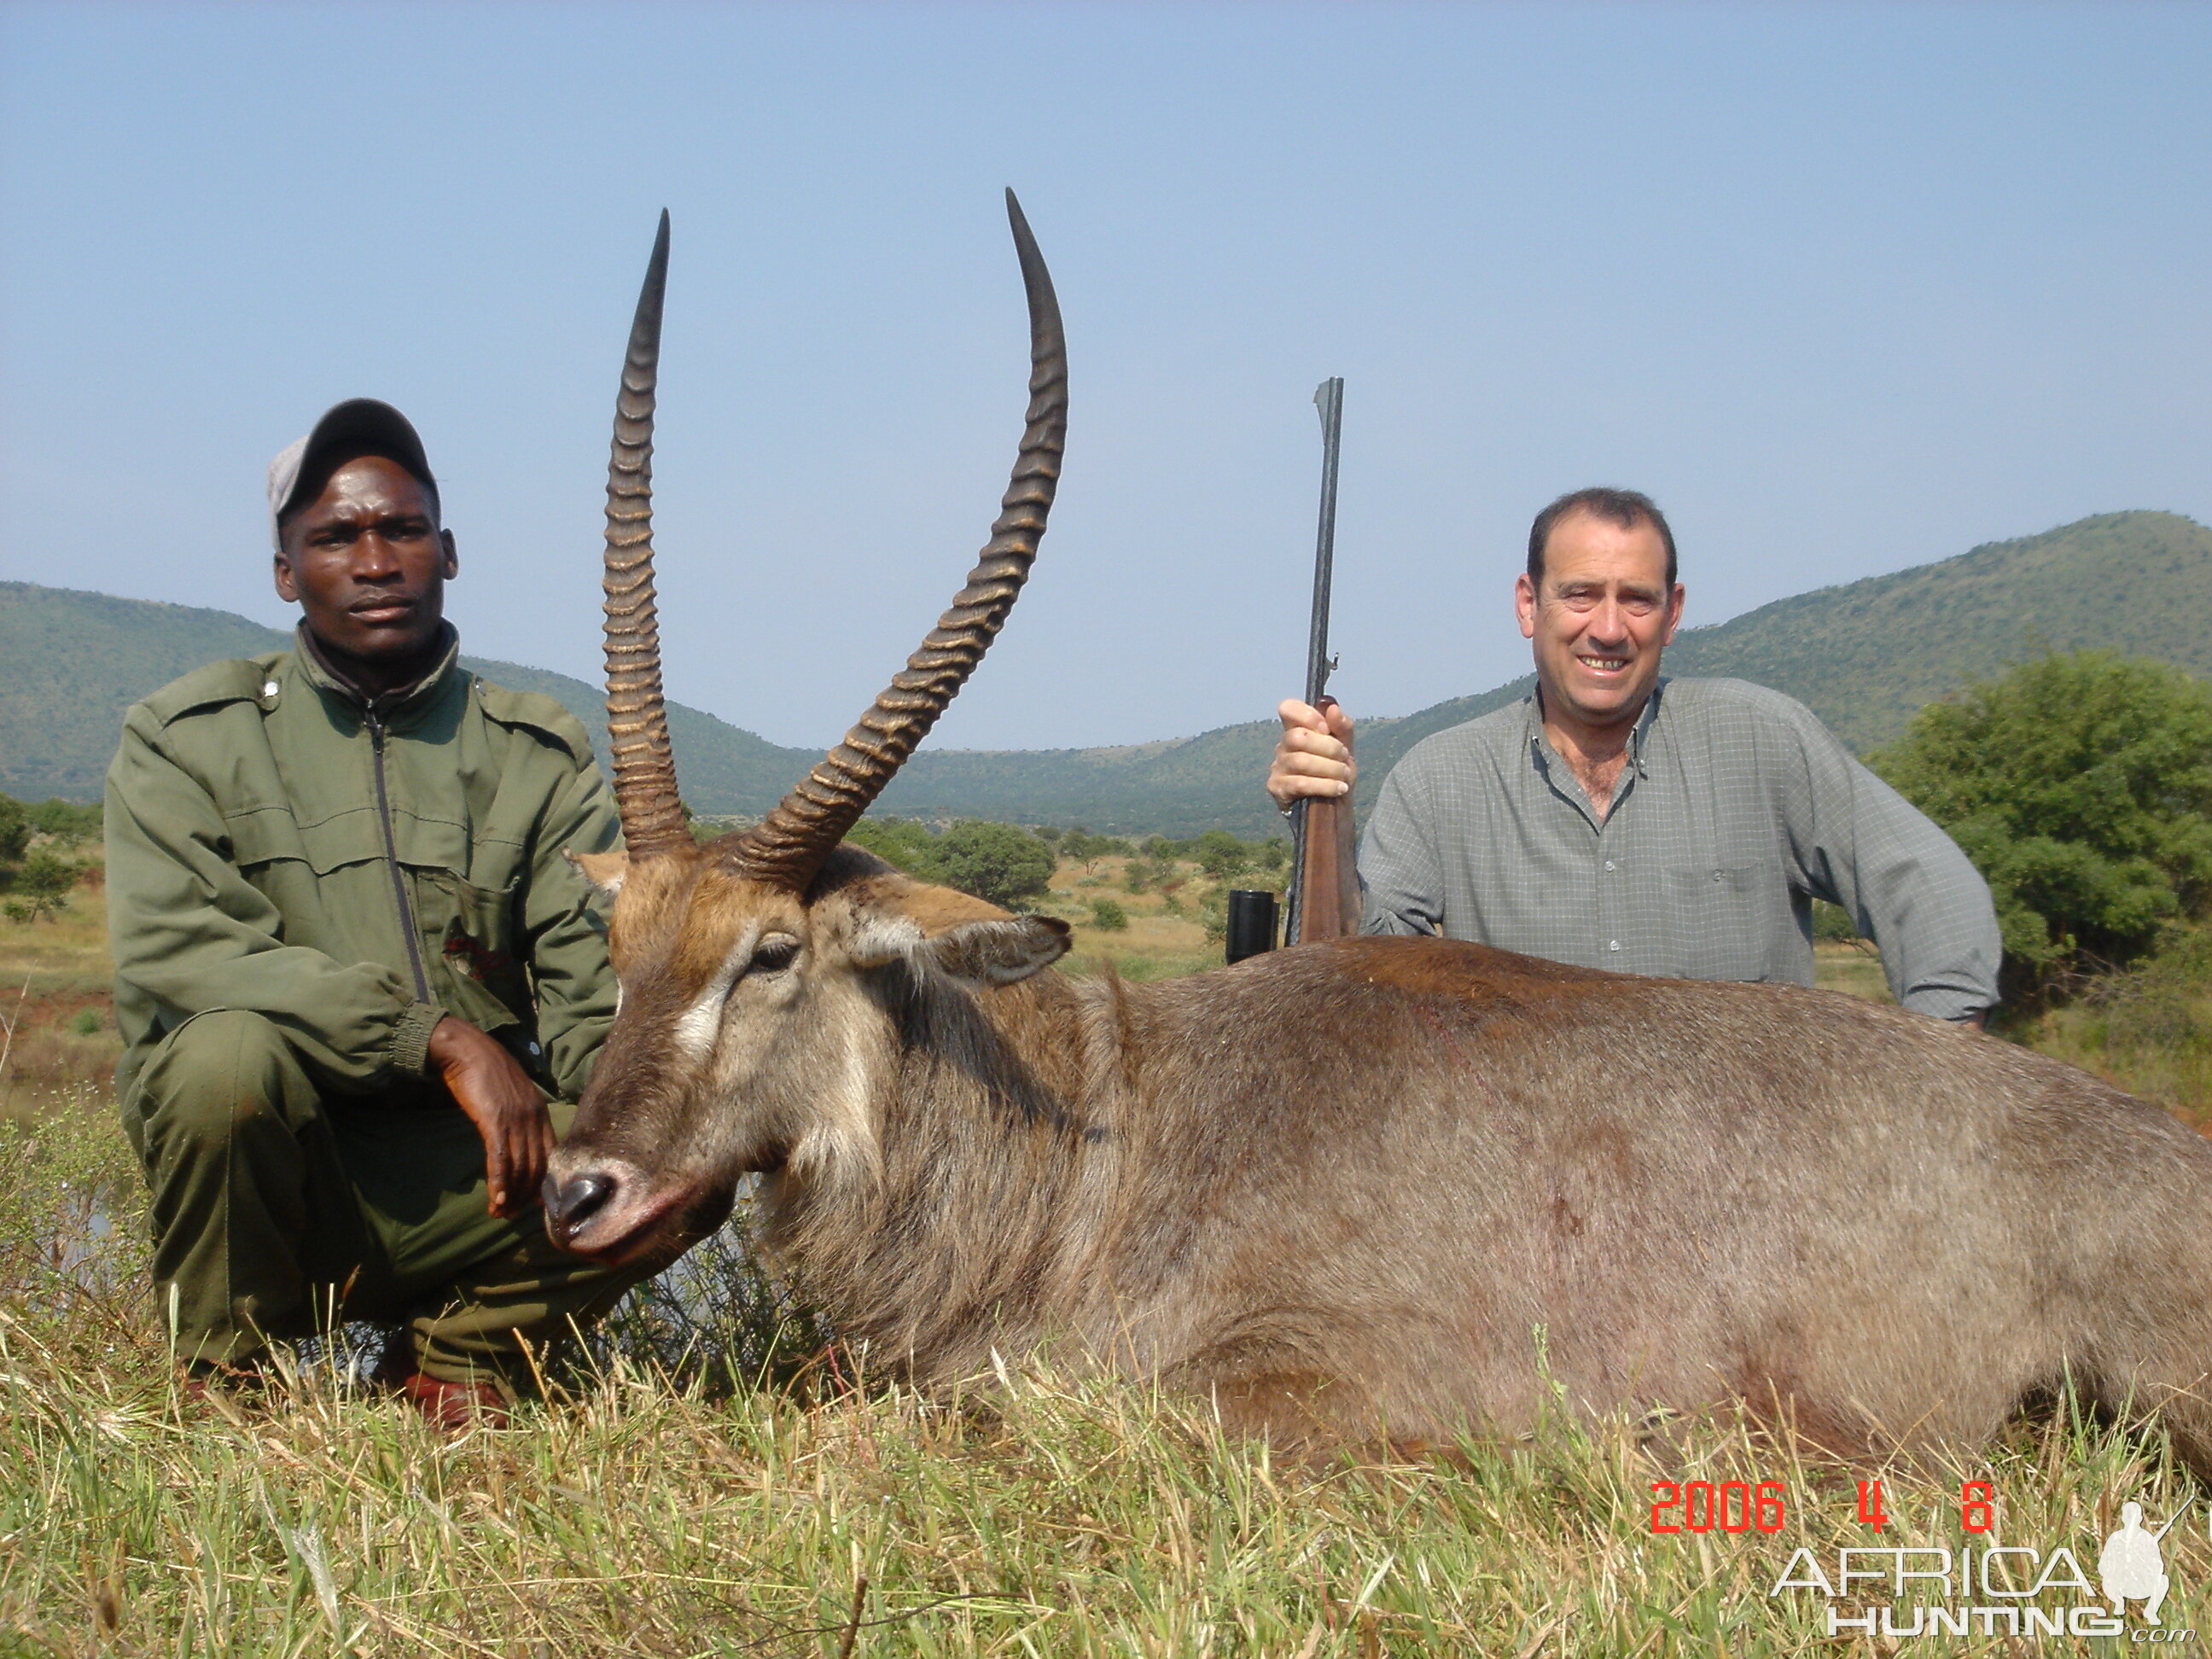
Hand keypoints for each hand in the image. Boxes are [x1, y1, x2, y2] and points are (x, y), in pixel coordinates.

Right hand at [427, 1016, 554, 1217]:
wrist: (465, 1049)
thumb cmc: (483, 1071)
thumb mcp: (510, 1095)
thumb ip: (517, 1116)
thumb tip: (515, 1139)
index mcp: (540, 1112)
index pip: (549, 1155)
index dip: (542, 1182)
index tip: (533, 1202)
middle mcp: (533, 1118)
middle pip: (536, 1166)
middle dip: (524, 1195)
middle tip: (511, 1214)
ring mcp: (516, 1119)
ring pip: (519, 1167)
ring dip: (510, 1194)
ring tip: (500, 1213)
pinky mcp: (495, 1121)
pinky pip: (500, 1158)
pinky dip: (499, 1182)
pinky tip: (495, 1199)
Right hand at [1267, 698, 1355, 810]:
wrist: (1337, 809)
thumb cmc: (1337, 774)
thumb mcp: (1346, 749)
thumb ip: (1342, 727)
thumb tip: (1331, 706)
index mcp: (1297, 730)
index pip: (1287, 708)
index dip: (1306, 714)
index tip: (1325, 728)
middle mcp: (1283, 747)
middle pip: (1298, 736)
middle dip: (1328, 747)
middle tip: (1344, 758)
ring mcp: (1278, 768)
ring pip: (1301, 761)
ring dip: (1330, 768)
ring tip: (1344, 776)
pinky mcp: (1277, 788)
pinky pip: (1300, 783)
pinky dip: (1325, 785)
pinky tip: (1339, 789)